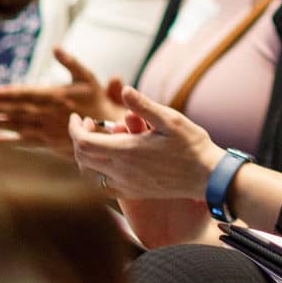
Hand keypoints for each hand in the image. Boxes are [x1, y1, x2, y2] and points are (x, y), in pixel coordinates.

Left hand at [0, 47, 125, 154]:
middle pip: (19, 110)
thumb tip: (55, 47)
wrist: (109, 127)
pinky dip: (10, 141)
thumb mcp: (87, 76)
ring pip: (18, 126)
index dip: (9, 94)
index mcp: (57, 96)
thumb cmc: (96, 99)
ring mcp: (49, 129)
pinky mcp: (50, 142)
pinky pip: (26, 141)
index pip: (28, 94)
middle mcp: (49, 113)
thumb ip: (70, 62)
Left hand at [68, 86, 221, 199]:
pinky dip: (95, 173)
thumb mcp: (170, 119)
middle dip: (78, 139)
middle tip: (89, 124)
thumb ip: (143, 106)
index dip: (75, 129)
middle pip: (81, 158)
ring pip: (88, 175)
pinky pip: (102, 187)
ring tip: (97, 140)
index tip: (79, 117)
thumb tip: (123, 89)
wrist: (207, 176)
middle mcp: (121, 172)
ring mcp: (126, 185)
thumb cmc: (192, 145)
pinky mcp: (133, 193)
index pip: (82, 143)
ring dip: (85, 156)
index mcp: (126, 152)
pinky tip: (108, 161)